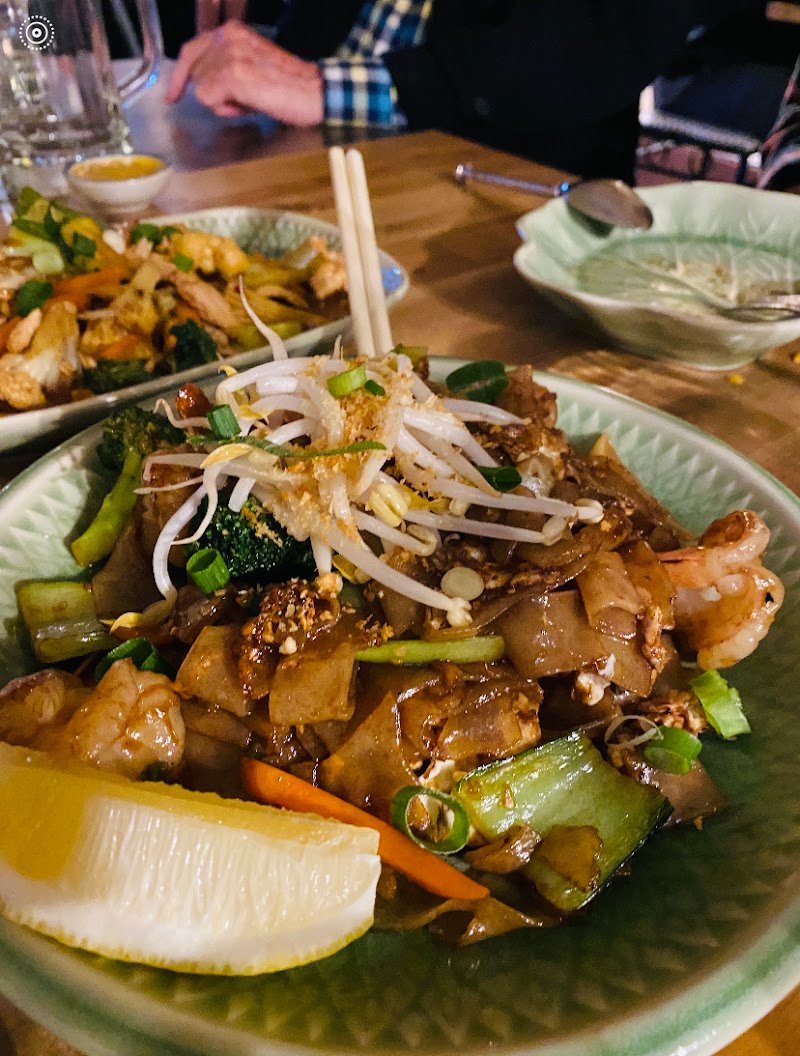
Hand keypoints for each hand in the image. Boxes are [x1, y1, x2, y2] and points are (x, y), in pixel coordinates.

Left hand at [166, 21, 323, 126]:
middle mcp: (227, 36)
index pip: (191, 49)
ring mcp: (228, 55)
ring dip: (221, 103)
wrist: (313, 93)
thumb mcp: (251, 63)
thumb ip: (224, 65)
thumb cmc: (287, 86)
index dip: (180, 76)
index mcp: (232, 30)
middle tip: (242, 99)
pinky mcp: (231, 75)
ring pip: (200, 89)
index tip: (173, 96)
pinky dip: (225, 109)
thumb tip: (201, 83)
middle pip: (194, 73)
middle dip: (212, 92)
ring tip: (249, 100)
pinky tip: (248, 105)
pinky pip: (208, 100)